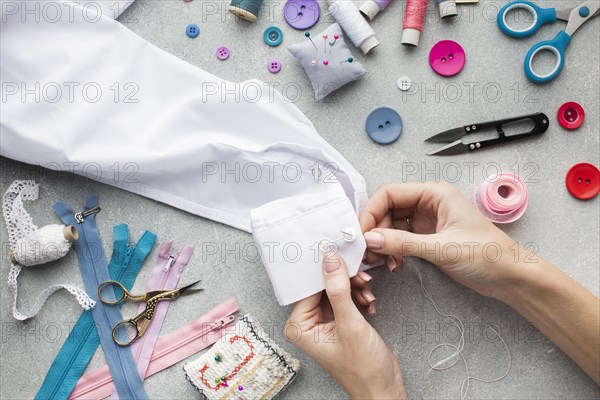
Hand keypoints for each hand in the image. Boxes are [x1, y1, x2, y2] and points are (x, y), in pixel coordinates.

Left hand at [286, 252, 405, 398]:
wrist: (382, 387)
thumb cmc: (362, 368)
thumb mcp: (350, 324)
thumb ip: (338, 290)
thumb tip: (330, 260)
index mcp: (299, 326)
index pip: (308, 286)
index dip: (325, 270)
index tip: (339, 252)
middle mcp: (307, 323)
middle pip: (322, 285)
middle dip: (344, 279)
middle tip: (360, 274)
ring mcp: (323, 321)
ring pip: (336, 289)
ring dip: (354, 287)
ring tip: (367, 293)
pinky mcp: (339, 321)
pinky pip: (346, 297)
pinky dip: (359, 296)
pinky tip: (369, 303)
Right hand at [359, 181, 524, 298]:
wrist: (510, 277)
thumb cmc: (489, 255)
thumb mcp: (442, 248)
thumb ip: (403, 243)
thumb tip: (370, 239)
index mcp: (435, 193)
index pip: (390, 193)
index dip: (371, 212)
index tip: (360, 233)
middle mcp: (429, 203)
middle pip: (387, 209)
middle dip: (375, 230)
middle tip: (368, 252)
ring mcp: (427, 220)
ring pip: (390, 225)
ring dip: (383, 243)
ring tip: (385, 262)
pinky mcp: (427, 237)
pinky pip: (399, 239)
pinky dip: (392, 251)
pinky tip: (396, 264)